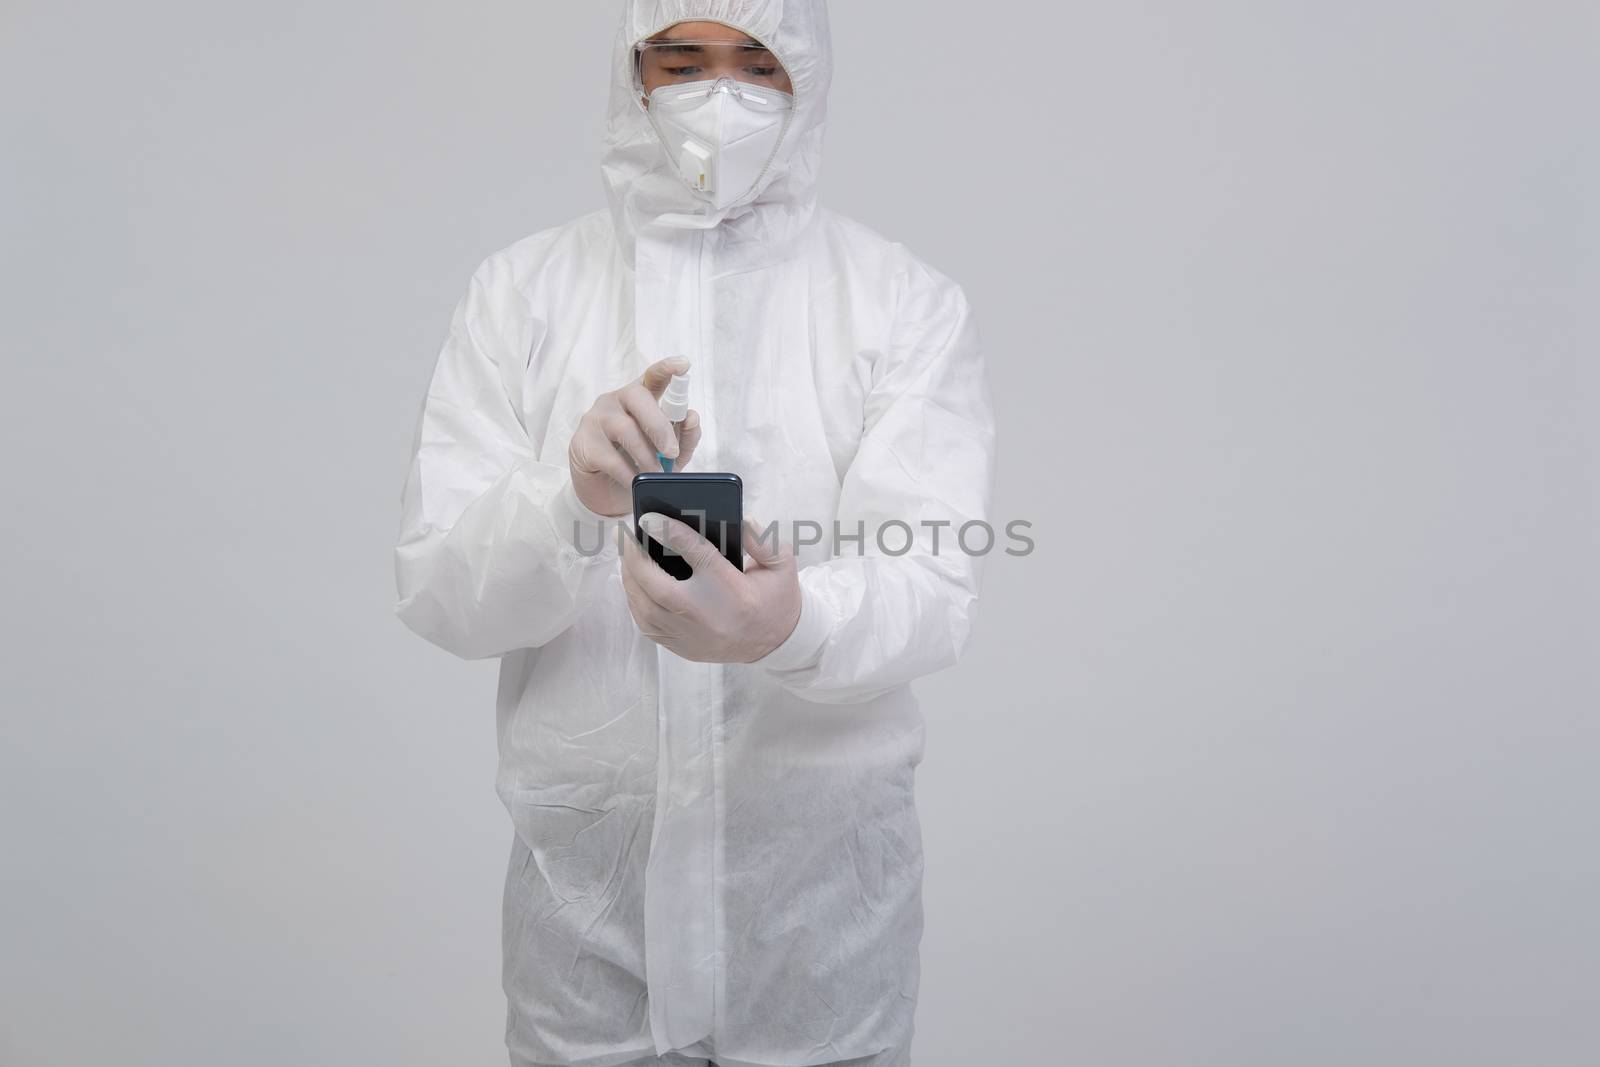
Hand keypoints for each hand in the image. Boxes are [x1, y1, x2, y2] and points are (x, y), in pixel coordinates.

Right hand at [568, 357, 703, 516]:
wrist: (608, 496)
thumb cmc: (640, 465)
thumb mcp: (670, 455)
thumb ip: (685, 437)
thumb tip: (692, 418)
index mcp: (640, 398)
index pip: (652, 376)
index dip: (667, 369)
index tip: (684, 364)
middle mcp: (616, 401)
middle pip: (637, 397)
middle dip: (659, 425)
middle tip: (671, 452)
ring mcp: (596, 419)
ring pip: (624, 428)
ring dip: (645, 455)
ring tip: (656, 474)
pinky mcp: (583, 443)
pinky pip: (610, 457)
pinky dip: (628, 473)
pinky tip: (635, 482)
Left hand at [621, 513, 801, 663]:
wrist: (776, 644)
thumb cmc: (775, 598)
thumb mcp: (781, 563)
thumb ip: (763, 539)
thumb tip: (740, 520)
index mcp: (734, 591)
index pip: (697, 554)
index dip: (670, 532)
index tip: (648, 517)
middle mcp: (708, 616)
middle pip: (657, 584)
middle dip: (634, 556)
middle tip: (624, 532)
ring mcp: (691, 635)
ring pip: (644, 606)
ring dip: (630, 577)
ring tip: (625, 552)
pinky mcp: (681, 647)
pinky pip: (645, 622)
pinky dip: (634, 598)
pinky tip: (633, 579)